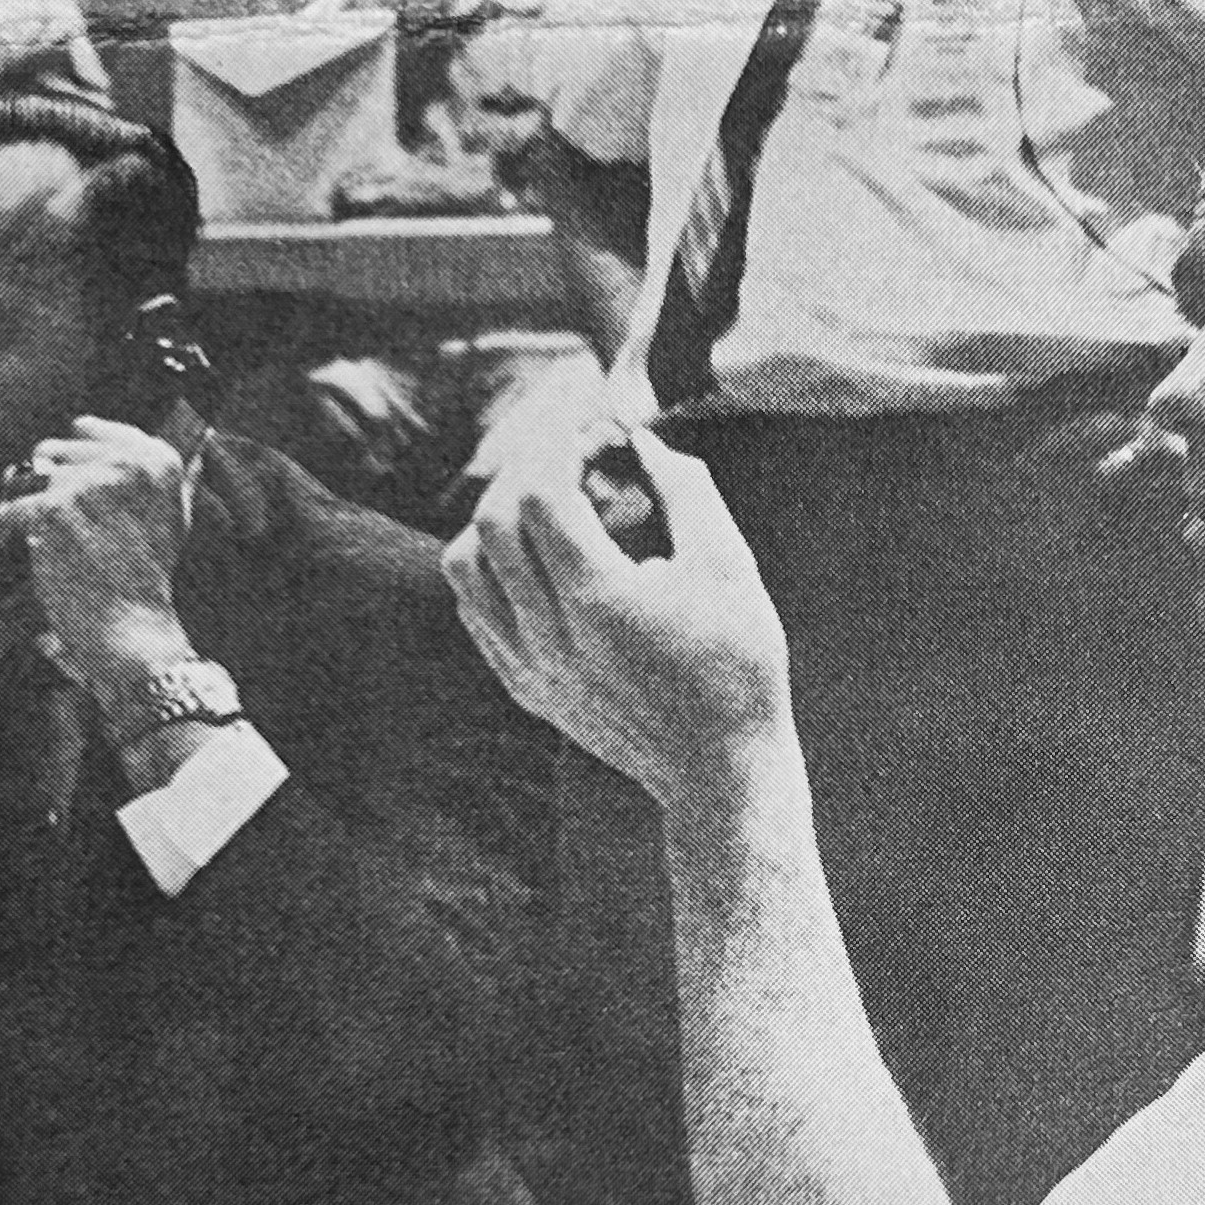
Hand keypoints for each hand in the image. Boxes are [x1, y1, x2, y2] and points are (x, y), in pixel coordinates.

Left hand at [0, 417, 192, 693]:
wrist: (130, 628)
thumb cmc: (148, 578)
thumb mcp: (176, 516)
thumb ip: (172, 473)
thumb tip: (198, 433)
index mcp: (158, 459)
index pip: (87, 428)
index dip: (71, 458)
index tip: (70, 486)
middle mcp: (126, 463)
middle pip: (51, 450)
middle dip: (44, 483)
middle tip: (55, 522)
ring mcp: (89, 484)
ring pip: (25, 476)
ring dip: (22, 505)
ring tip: (37, 536)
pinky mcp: (54, 509)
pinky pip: (9, 508)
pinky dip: (5, 532)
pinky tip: (21, 550)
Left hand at [444, 429, 792, 810]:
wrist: (721, 770)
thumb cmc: (739, 665)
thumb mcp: (730, 567)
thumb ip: (686, 491)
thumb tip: (643, 442)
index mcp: (598, 600)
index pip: (542, 492)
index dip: (565, 445)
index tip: (600, 433)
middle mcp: (547, 634)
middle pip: (494, 519)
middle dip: (530, 469)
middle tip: (575, 456)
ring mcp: (528, 666)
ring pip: (465, 567)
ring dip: (497, 520)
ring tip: (549, 508)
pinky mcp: (525, 688)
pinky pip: (474, 612)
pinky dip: (492, 570)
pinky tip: (540, 560)